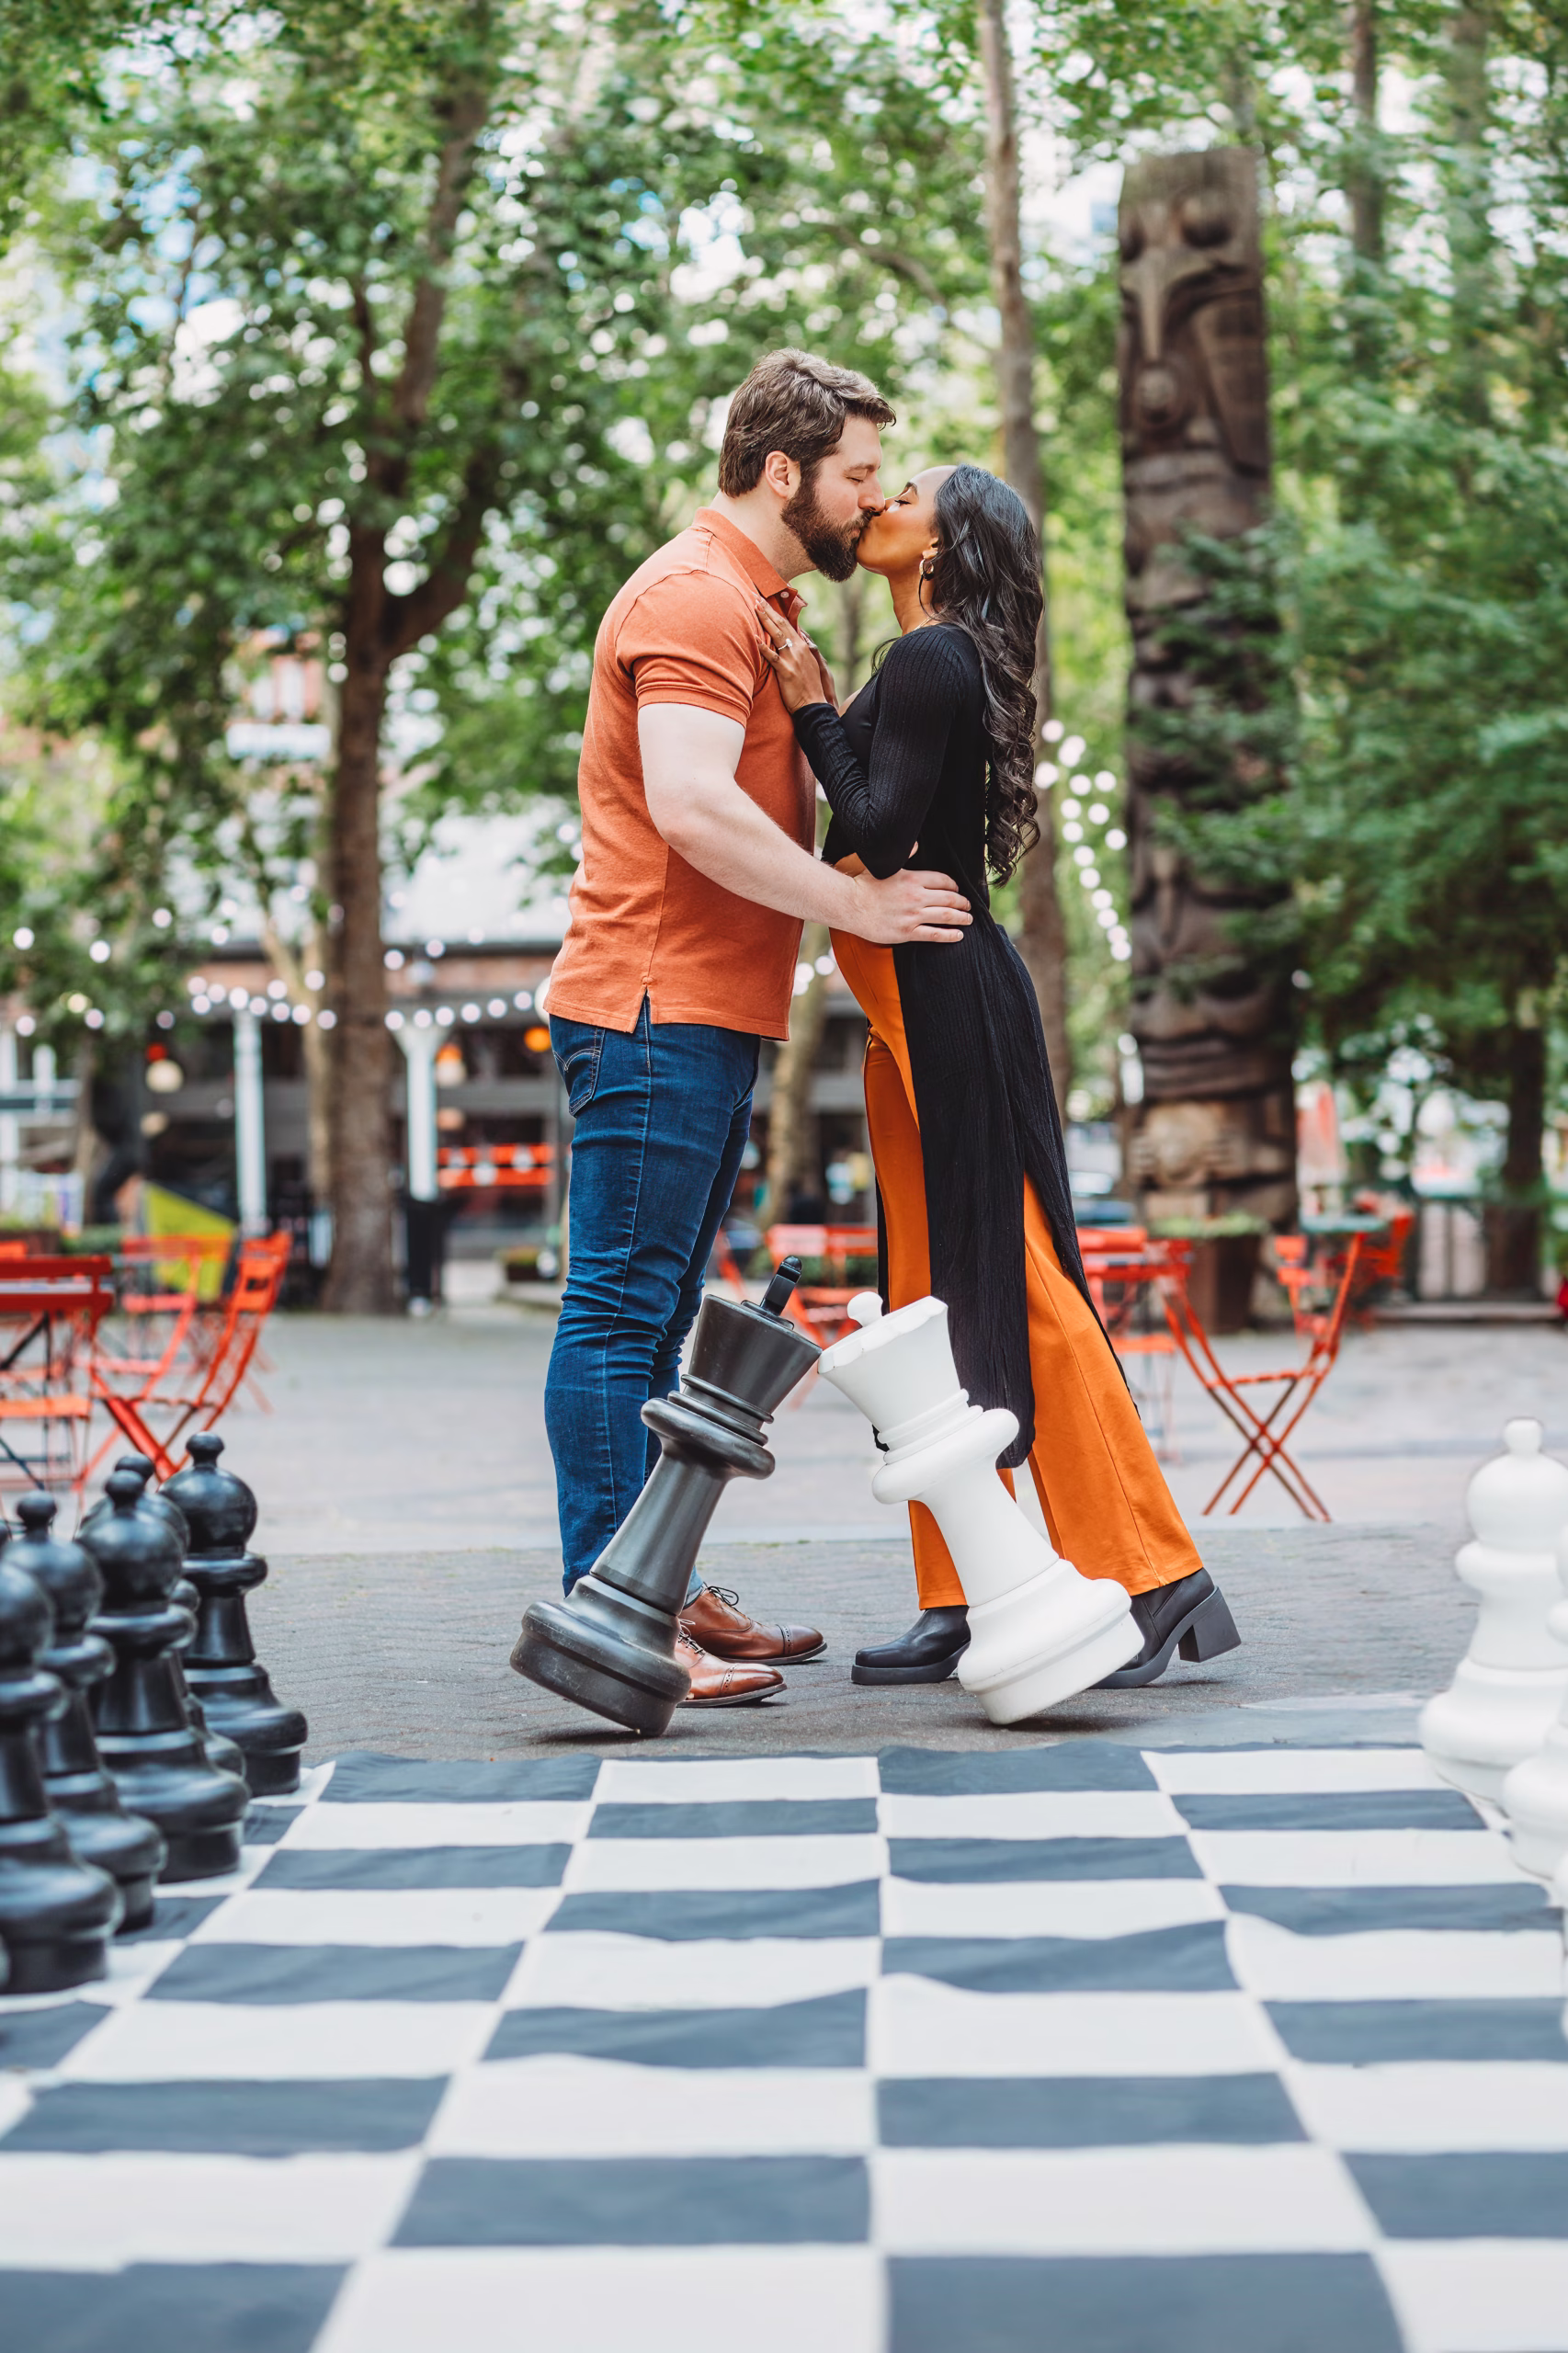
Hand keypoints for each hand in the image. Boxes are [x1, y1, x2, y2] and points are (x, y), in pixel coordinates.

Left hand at [756, 599, 835, 712]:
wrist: (814, 705)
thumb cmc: (808, 688)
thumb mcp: (806, 665)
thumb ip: (797, 651)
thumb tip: (791, 641)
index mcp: (802, 646)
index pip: (787, 624)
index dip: (775, 612)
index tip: (765, 601)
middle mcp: (798, 649)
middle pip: (781, 625)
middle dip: (768, 610)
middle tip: (756, 597)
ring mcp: (792, 659)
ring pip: (777, 635)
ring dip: (765, 620)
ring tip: (755, 608)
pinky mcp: (786, 671)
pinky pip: (773, 657)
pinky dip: (763, 648)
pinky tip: (754, 639)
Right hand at [844, 866, 971, 945]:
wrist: (848, 905)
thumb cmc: (862, 884)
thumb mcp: (883, 864)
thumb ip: (903, 854)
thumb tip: (916, 844)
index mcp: (912, 878)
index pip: (943, 880)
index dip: (953, 885)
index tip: (957, 889)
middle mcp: (916, 896)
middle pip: (949, 898)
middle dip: (962, 902)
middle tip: (968, 905)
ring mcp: (912, 916)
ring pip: (946, 916)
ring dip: (961, 917)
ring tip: (968, 918)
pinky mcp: (906, 932)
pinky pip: (934, 934)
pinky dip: (950, 935)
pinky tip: (958, 935)